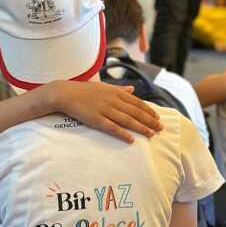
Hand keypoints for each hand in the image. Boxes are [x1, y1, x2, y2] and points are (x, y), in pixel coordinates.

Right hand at [46, 81, 162, 143]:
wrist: (65, 93)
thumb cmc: (84, 90)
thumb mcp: (104, 87)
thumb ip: (120, 89)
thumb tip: (133, 89)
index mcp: (115, 91)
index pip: (136, 102)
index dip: (148, 110)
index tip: (157, 117)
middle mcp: (112, 100)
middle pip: (135, 111)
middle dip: (149, 120)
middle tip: (160, 128)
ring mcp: (104, 110)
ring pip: (127, 120)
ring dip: (141, 127)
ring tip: (151, 134)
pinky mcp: (96, 119)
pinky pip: (112, 127)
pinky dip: (122, 133)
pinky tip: (131, 140)